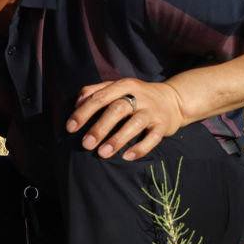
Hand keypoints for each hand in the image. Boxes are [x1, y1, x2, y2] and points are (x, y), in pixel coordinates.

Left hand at [66, 78, 184, 159]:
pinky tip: (127, 157)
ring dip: (117, 139)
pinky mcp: (164, 125)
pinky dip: (140, 148)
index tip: (70, 128)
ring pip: (135, 124)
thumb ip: (95, 91)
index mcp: (123, 86)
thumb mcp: (117, 87)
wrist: (173, 99)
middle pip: (116, 110)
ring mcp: (152, 111)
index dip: (83, 113)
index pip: (99, 97)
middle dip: (99, 128)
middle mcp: (139, 96)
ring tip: (102, 153)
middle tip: (85, 144)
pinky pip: (153, 138)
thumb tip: (77, 104)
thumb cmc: (136, 96)